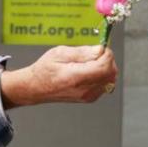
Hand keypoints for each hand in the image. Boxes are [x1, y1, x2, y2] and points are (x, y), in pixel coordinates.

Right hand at [0, 45, 116, 107]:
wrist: (36, 87)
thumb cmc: (45, 69)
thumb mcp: (60, 53)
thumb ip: (82, 52)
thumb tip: (100, 50)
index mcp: (75, 77)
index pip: (104, 67)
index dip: (107, 54)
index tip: (100, 47)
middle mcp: (83, 90)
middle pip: (111, 74)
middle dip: (108, 60)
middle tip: (95, 53)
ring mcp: (88, 96)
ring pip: (110, 79)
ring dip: (106, 67)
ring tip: (91, 61)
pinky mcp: (90, 98)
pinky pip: (105, 84)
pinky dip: (103, 75)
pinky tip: (90, 70)